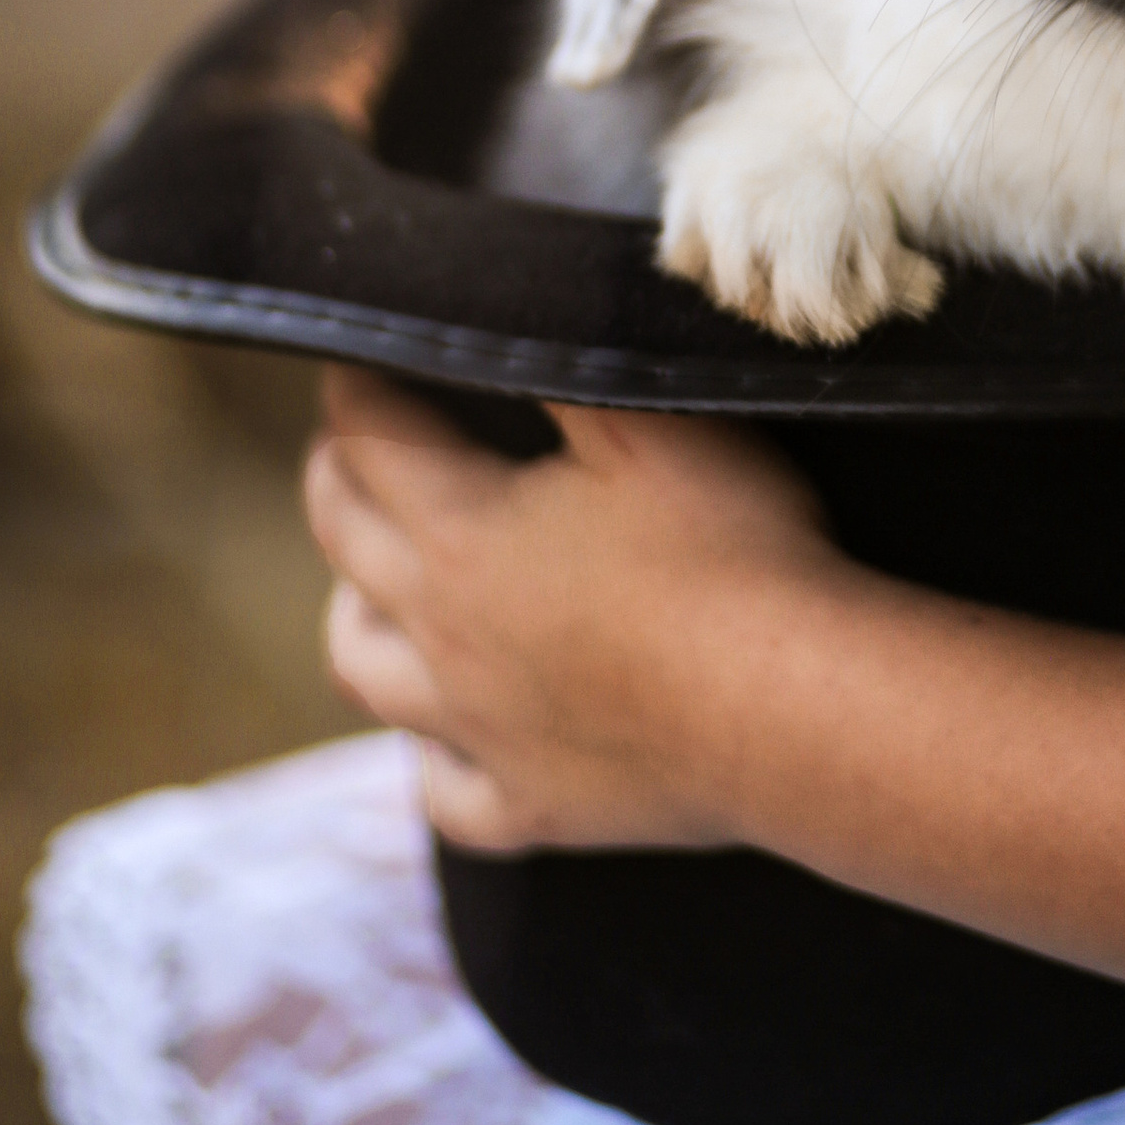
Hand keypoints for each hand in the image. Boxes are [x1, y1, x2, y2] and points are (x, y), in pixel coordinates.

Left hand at [304, 371, 835, 851]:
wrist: (789, 707)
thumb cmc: (730, 547)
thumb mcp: (650, 420)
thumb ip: (562, 367)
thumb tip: (500, 318)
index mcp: (462, 533)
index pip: (372, 438)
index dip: (358, 385)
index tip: (360, 353)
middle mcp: (444, 636)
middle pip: (345, 545)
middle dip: (334, 481)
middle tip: (347, 447)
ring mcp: (479, 731)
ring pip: (364, 673)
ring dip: (350, 616)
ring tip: (364, 588)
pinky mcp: (530, 807)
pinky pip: (445, 793)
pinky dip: (431, 756)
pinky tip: (446, 738)